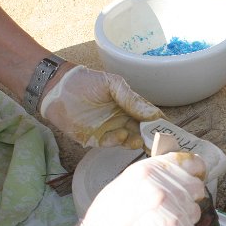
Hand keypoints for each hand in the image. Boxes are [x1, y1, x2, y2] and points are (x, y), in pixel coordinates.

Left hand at [40, 65, 163, 147]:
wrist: (57, 87)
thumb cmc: (85, 81)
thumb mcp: (113, 85)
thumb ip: (132, 99)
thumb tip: (154, 114)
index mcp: (129, 106)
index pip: (148, 117)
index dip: (158, 123)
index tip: (168, 130)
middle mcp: (122, 119)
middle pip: (141, 132)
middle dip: (150, 137)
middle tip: (159, 142)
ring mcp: (109, 130)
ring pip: (129, 140)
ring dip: (136, 141)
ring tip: (140, 140)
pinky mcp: (95, 139)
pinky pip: (110, 143)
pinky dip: (117, 141)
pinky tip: (121, 135)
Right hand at [61, 152, 206, 225]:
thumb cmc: (104, 225)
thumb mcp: (122, 186)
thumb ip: (151, 177)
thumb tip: (175, 174)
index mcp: (148, 173)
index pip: (190, 163)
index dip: (193, 170)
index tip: (195, 175)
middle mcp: (164, 191)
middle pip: (196, 188)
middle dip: (187, 196)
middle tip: (170, 209)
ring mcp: (175, 216)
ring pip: (195, 211)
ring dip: (183, 218)